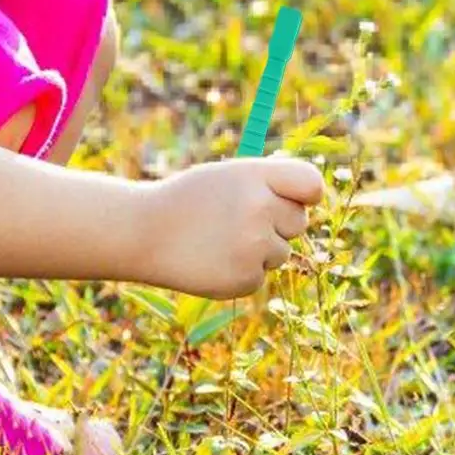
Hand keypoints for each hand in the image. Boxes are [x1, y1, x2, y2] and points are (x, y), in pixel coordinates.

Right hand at [136, 156, 326, 299]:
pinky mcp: (246, 278)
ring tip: (219, 241)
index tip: (297, 200)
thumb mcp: (226, 178)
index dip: (306, 194)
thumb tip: (308, 196)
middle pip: (298, 221)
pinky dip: (241, 271)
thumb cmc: (187, 201)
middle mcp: (260, 208)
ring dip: (258, 250)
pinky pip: (260, 275)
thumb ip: (266, 184)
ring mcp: (254, 246)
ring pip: (281, 252)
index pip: (311, 183)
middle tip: (239, 221)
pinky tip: (212, 260)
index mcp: (256, 176)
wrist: (143, 233)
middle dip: (277, 224)